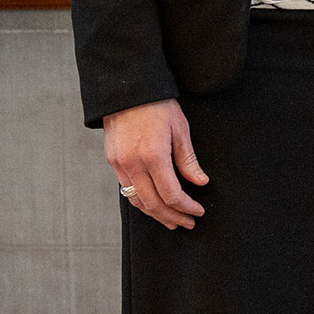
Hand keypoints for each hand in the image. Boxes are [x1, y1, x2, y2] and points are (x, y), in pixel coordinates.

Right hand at [103, 99, 207, 229]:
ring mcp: (119, 164)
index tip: (198, 212)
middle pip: (153, 203)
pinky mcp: (112, 161)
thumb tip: (200, 182)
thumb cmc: (157, 105)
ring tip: (171, 221)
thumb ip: (188, 160)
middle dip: (172, 216)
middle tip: (187, 223)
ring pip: (137, 200)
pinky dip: (141, 201)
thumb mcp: (180, 129)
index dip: (186, 207)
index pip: (171, 194)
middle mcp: (133, 164)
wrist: (127, 90)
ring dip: (155, 214)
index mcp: (153, 156)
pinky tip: (153, 204)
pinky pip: (126, 189)